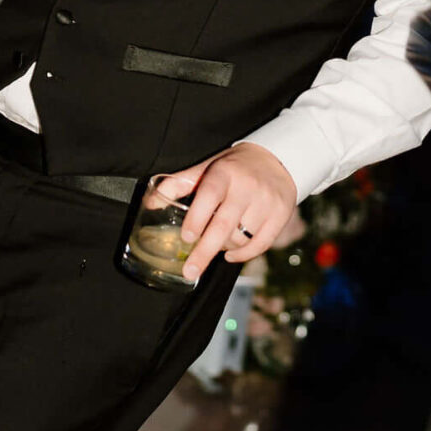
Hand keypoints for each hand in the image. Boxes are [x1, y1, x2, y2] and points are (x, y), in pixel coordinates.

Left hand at [151, 141, 296, 282]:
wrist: (277, 159)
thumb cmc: (233, 168)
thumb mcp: (207, 167)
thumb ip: (180, 184)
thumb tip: (149, 203)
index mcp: (225, 173)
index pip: (209, 197)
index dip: (197, 219)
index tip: (186, 238)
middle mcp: (247, 186)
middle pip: (224, 225)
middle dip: (205, 251)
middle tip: (190, 272)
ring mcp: (266, 201)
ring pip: (241, 237)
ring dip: (224, 248)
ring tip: (215, 245)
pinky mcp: (281, 214)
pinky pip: (261, 244)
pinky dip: (244, 255)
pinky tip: (231, 255)